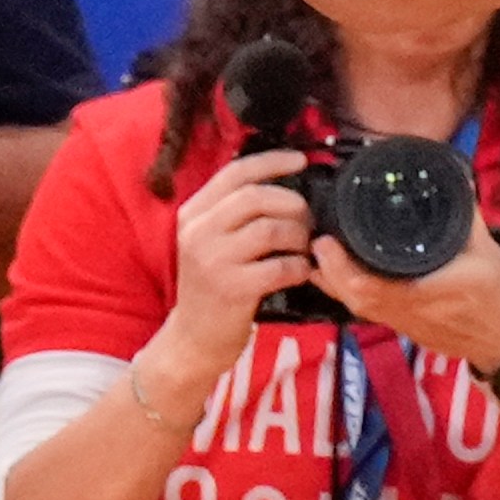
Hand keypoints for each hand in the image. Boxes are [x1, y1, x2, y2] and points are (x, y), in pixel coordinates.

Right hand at [161, 151, 316, 390]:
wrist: (193, 338)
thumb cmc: (213, 284)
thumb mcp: (211, 240)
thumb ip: (236, 211)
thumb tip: (285, 180)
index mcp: (193, 214)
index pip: (235, 173)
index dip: (272, 161)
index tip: (301, 160)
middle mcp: (198, 233)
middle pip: (258, 197)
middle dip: (293, 204)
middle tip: (306, 220)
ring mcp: (213, 261)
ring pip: (273, 229)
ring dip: (299, 237)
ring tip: (303, 249)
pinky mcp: (232, 288)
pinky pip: (281, 266)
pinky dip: (300, 267)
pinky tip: (300, 272)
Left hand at [310, 212, 499, 372]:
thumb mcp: (492, 254)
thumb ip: (468, 219)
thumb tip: (453, 181)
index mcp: (438, 288)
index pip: (378, 285)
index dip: (345, 267)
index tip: (329, 239)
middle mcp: (415, 310)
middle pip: (358, 297)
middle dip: (331, 272)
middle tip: (318, 240)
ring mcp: (408, 324)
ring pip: (359, 307)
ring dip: (333, 284)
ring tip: (320, 257)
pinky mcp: (407, 329)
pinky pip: (369, 312)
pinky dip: (350, 294)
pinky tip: (340, 279)